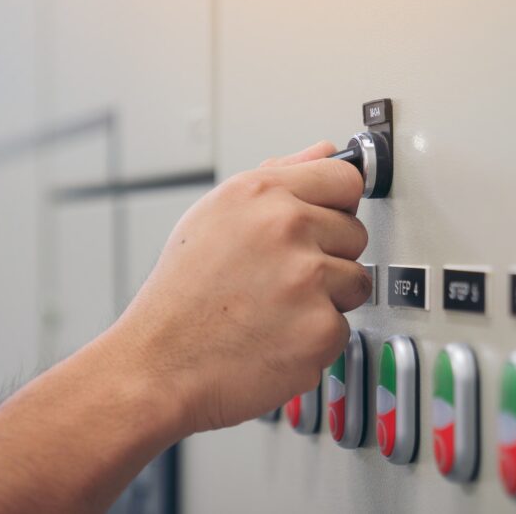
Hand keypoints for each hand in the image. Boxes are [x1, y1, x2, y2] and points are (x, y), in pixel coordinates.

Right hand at [109, 141, 370, 434]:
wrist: (160, 364)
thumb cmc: (183, 294)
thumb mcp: (216, 214)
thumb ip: (278, 176)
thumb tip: (326, 151)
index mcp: (262, 193)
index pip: (345, 179)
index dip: (337, 205)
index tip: (328, 221)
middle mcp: (287, 227)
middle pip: (355, 233)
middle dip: (328, 256)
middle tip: (280, 278)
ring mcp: (307, 278)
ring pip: (356, 281)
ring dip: (327, 299)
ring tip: (276, 308)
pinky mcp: (320, 328)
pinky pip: (342, 327)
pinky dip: (315, 339)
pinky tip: (276, 336)